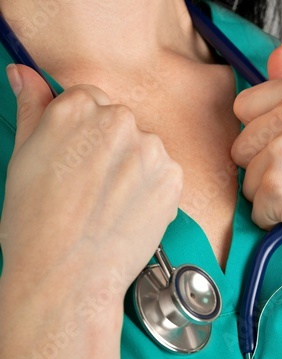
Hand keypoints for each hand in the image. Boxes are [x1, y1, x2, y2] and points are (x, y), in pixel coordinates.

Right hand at [0, 65, 181, 298]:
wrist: (69, 272)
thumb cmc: (38, 223)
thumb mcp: (23, 156)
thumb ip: (33, 108)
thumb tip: (25, 76)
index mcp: (77, 108)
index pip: (89, 99)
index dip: (81, 133)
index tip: (75, 156)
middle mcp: (118, 121)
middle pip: (118, 123)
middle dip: (107, 148)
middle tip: (87, 186)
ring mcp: (150, 150)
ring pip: (143, 148)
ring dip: (131, 168)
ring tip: (106, 203)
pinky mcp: (172, 177)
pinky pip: (163, 174)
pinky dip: (150, 189)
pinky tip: (127, 211)